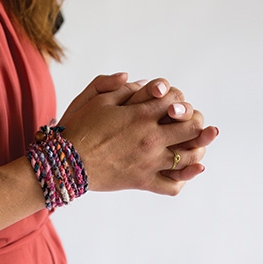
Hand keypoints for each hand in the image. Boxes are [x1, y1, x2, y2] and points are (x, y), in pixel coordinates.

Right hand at [58, 75, 217, 195]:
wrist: (65, 162)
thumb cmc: (77, 128)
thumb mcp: (94, 99)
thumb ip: (116, 85)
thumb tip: (135, 78)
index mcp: (140, 114)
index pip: (175, 100)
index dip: (178, 98)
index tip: (170, 102)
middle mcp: (150, 137)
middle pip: (191, 127)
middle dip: (194, 121)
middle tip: (190, 122)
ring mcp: (149, 161)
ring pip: (188, 156)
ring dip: (197, 148)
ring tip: (197, 144)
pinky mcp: (142, 181)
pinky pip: (171, 186)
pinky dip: (183, 179)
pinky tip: (187, 172)